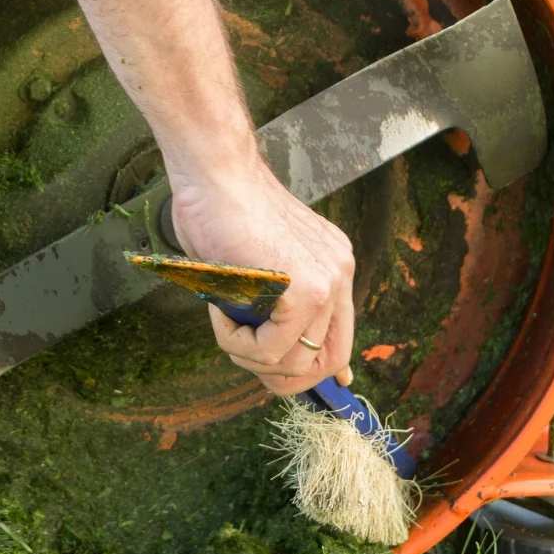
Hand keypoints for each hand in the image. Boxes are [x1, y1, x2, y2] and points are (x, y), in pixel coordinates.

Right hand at [169, 161, 356, 396]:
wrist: (213, 174)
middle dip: (281, 376)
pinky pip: (270, 349)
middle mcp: (338, 273)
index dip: (315, 370)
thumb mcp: (257, 265)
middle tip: (243, 355)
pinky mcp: (303, 288)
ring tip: (224, 322)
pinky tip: (220, 313)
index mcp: (332, 264)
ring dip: (249, 356)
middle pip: (328, 360)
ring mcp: (326, 280)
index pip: (340, 336)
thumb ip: (273, 303)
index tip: (288, 379)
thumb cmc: (220, 211)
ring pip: (294, 362)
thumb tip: (277, 359)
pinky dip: (236, 343)